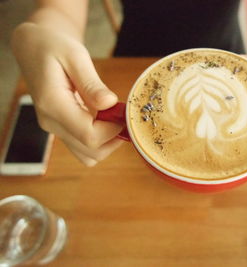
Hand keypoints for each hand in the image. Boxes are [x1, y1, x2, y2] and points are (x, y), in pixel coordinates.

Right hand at [12, 23, 123, 165]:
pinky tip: (105, 118)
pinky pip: (84, 147)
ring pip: (88, 155)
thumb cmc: (55, 47)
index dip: (113, 129)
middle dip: (114, 136)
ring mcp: (55, 128)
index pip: (89, 136)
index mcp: (53, 104)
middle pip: (91, 151)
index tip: (124, 111)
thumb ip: (91, 84)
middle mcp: (51, 122)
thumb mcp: (76, 57)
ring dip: (108, 142)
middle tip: (122, 113)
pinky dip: (100, 139)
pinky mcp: (61, 128)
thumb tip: (109, 103)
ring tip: (114, 116)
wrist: (35, 47)